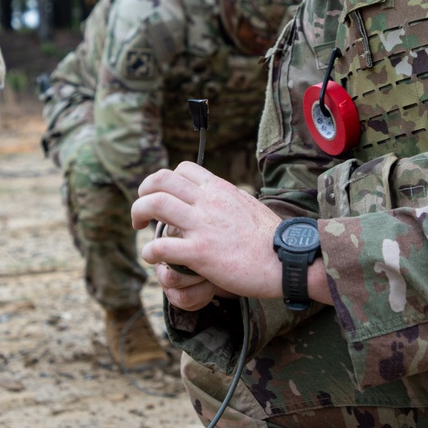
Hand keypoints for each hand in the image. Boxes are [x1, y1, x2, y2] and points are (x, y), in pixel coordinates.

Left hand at [132, 163, 283, 309]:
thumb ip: (227, 201)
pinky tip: (153, 258)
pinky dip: (149, 251)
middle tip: (142, 212)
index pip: (182, 169)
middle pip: (160, 181)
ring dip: (138, 214)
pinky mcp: (200, 253)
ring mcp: (202, 225)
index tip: (162, 196)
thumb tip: (219, 202)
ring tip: (139, 228)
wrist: (288, 259)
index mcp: (220, 189)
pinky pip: (160, 246)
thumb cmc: (272, 238)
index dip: (164, 181)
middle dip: (143, 193)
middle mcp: (208, 201)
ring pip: (154, 205)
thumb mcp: (247, 205)